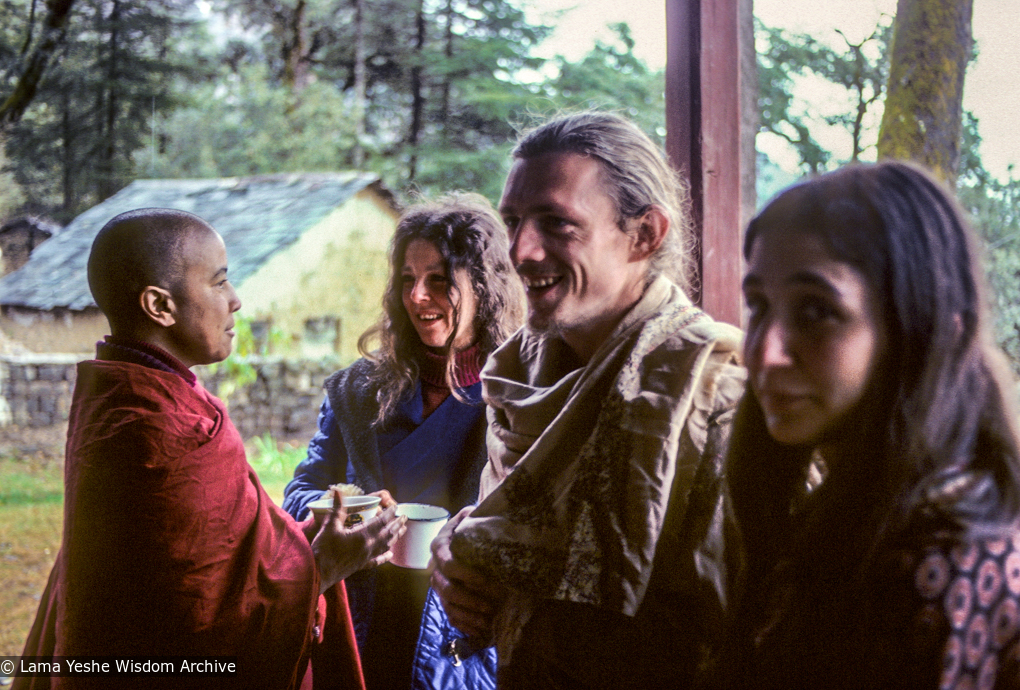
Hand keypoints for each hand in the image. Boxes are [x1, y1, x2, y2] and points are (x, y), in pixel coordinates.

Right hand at [312, 488, 406, 593]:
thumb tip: (337, 490)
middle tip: (405, 517)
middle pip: (388, 533)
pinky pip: (377, 561)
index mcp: (363, 535)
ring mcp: (366, 557)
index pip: (381, 521)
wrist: (318, 573)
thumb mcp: (330, 526)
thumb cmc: (323, 549)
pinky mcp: (361, 566)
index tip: (395, 506)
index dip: (389, 513)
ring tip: (403, 531)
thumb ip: (337, 508)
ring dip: (395, 537)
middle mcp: (368, 546)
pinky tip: (390, 554)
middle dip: (397, 524)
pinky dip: (385, 556)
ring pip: (386, 546)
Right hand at [430, 507, 506, 642]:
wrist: (465, 534)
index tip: (487, 581)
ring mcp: (439, 586)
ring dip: (469, 616)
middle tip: (492, 605)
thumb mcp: (471, 514)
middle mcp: (435, 568)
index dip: (467, 574)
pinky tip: (481, 630)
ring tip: (489, 621)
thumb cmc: (471, 524)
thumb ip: (472, 514)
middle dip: (470, 600)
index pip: (449, 564)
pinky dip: (465, 625)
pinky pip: (451, 617)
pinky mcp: (446, 599)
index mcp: (439, 546)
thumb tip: (476, 513)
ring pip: (449, 606)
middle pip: (447, 590)